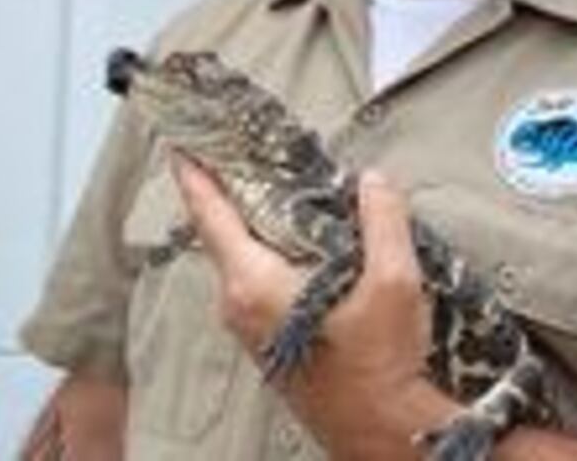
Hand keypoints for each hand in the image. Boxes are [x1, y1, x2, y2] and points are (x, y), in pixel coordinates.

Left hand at [173, 157, 462, 459]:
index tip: (182, 144)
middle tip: (235, 150)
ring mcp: (250, 327)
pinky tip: (297, 236)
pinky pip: (254, 279)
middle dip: (226, 189)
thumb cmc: (379, 369)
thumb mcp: (393, 282)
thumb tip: (373, 182)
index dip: (195, 176)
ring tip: (269, 184)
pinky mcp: (268, 339)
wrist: (380, 432)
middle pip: (221, 232)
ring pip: (239, 257)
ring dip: (250, 220)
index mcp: (256, 284)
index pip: (212, 216)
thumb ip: (382, 221)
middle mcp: (241, 306)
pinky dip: (265, 248)